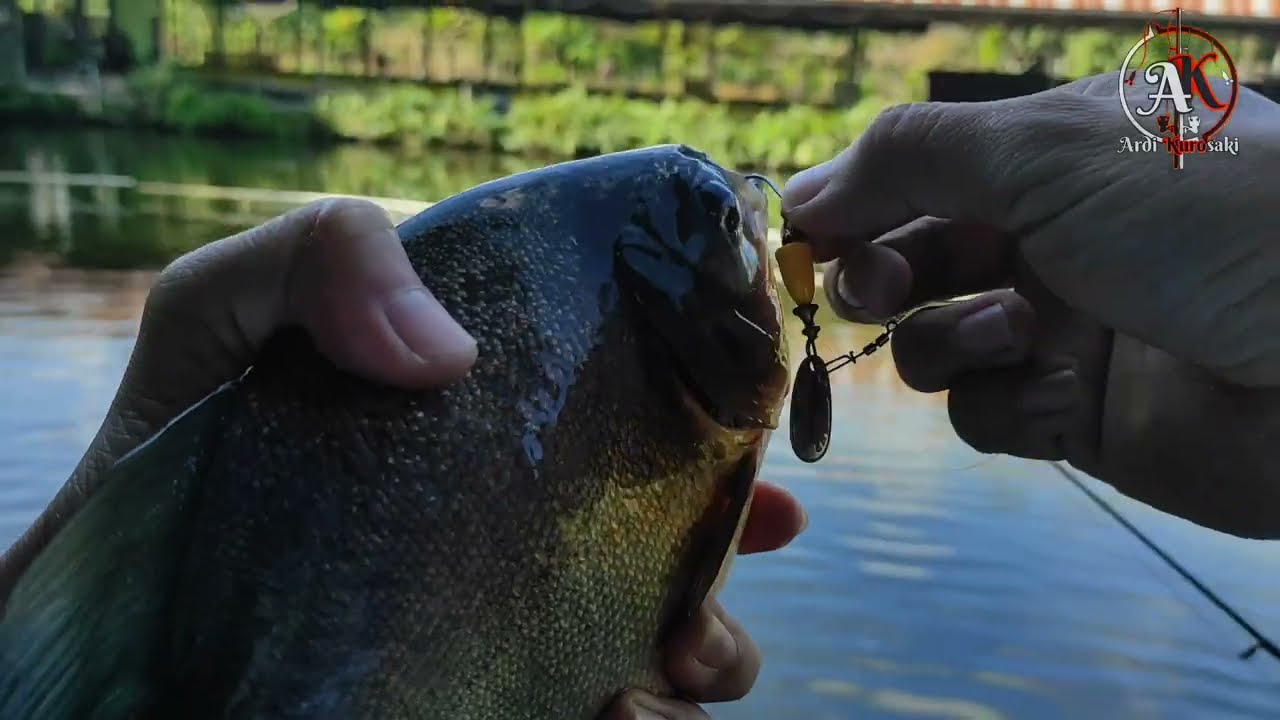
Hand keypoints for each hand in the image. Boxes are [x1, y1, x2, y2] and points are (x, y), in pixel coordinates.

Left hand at [0, 198, 809, 712]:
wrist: (96, 592)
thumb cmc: (161, 449)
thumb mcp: (219, 315)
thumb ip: (319, 258)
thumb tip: (453, 353)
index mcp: (488, 443)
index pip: (634, 445)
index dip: (716, 462)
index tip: (767, 483)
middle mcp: (500, 543)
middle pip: (658, 567)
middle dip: (719, 595)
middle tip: (707, 615)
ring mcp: (483, 632)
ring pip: (643, 664)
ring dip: (695, 673)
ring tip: (671, 671)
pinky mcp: (464, 694)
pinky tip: (618, 717)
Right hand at [781, 74, 1279, 537]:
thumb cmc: (1202, 218)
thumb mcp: (1046, 149)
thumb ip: (908, 159)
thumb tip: (802, 191)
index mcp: (1044, 158)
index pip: (911, 176)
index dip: (849, 205)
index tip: (803, 237)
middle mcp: (1046, 241)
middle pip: (908, 264)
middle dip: (881, 277)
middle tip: (879, 289)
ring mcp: (1060, 330)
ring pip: (935, 348)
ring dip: (951, 341)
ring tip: (1018, 329)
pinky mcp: (1077, 414)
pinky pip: (989, 415)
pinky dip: (1011, 403)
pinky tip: (1068, 390)